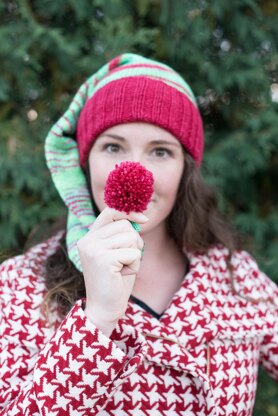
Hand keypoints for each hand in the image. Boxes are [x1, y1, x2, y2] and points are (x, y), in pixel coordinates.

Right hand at [77, 207, 147, 336]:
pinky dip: (135, 265)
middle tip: (126, 260)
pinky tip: (123, 275)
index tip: (145, 219)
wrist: (105, 308)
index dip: (129, 213)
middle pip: (125, 225)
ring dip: (135, 255)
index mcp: (89, 237)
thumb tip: (141, 218)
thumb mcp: (118, 253)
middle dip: (134, 242)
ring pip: (131, 237)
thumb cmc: (115, 281)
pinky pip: (133, 253)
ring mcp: (93, 249)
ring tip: (123, 268)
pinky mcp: (103, 259)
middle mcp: (87, 240)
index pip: (110, 212)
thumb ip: (122, 235)